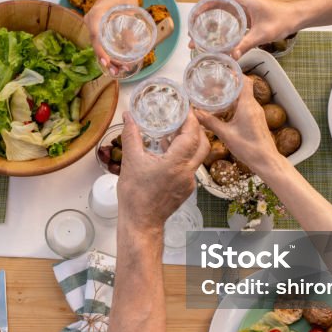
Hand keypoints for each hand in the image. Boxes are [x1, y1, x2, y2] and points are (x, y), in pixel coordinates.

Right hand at [84, 0, 138, 72]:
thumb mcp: (130, 9)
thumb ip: (131, 27)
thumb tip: (132, 48)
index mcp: (95, 16)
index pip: (95, 37)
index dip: (101, 52)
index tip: (108, 62)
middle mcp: (91, 21)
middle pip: (96, 45)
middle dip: (106, 60)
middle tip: (118, 71)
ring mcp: (93, 24)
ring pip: (97, 45)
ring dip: (107, 58)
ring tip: (119, 69)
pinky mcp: (98, 26)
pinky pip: (100, 41)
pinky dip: (107, 52)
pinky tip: (116, 61)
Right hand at [117, 111, 208, 229]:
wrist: (141, 222)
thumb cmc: (135, 196)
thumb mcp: (131, 161)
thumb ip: (132, 135)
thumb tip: (129, 117)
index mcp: (176, 164)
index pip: (192, 135)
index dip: (191, 119)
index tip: (186, 109)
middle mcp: (187, 173)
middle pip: (202, 144)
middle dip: (196, 129)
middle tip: (184, 118)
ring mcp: (189, 182)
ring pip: (198, 156)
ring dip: (190, 142)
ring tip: (173, 132)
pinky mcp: (187, 189)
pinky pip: (190, 167)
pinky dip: (184, 155)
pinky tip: (168, 152)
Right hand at [195, 76, 282, 177]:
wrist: (266, 160)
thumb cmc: (249, 148)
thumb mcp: (225, 134)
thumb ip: (210, 122)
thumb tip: (196, 113)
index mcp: (248, 105)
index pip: (245, 81)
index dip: (235, 74)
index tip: (224, 71)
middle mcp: (254, 106)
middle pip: (243, 88)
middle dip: (230, 84)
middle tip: (215, 83)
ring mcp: (257, 113)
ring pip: (244, 97)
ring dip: (233, 95)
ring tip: (217, 95)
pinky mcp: (256, 120)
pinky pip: (246, 106)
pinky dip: (236, 104)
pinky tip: (225, 110)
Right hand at [203, 0, 300, 59]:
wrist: (295, 17)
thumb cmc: (282, 20)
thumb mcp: (262, 34)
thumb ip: (246, 44)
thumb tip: (231, 57)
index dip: (204, 2)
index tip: (195, 14)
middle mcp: (241, 1)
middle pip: (215, 3)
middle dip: (201, 15)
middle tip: (193, 31)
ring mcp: (243, 7)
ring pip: (220, 10)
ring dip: (208, 20)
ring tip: (198, 36)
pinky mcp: (246, 15)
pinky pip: (228, 17)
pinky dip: (218, 25)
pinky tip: (213, 37)